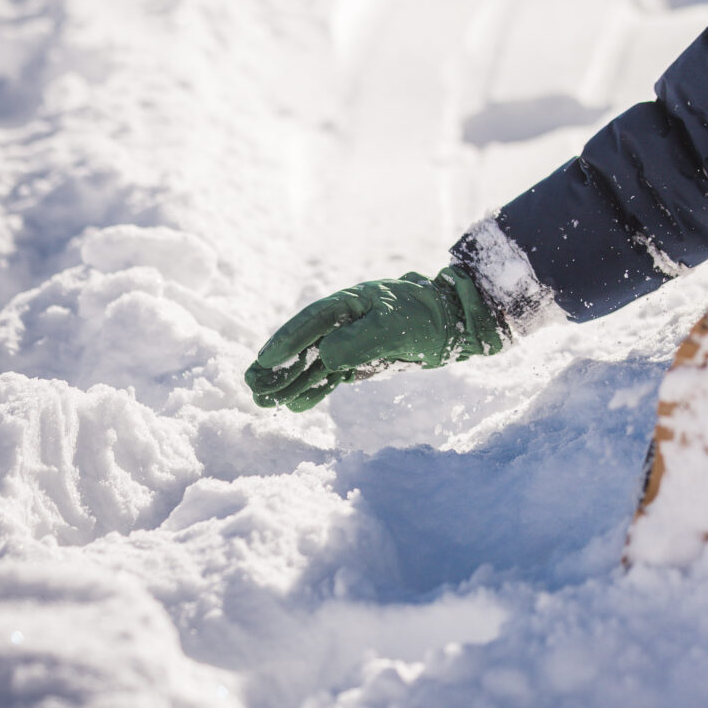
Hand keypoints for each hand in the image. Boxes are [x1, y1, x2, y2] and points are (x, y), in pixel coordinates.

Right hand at [244, 266, 504, 410]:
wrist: (457, 323)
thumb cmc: (426, 317)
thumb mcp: (394, 325)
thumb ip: (359, 339)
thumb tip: (326, 356)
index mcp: (350, 303)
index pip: (311, 322)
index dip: (286, 341)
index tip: (263, 361)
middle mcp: (346, 322)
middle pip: (305, 344)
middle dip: (278, 366)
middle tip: (251, 386)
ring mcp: (353, 342)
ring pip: (314, 363)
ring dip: (290, 381)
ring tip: (264, 401)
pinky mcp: (362, 360)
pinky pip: (332, 376)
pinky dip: (315, 389)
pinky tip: (297, 405)